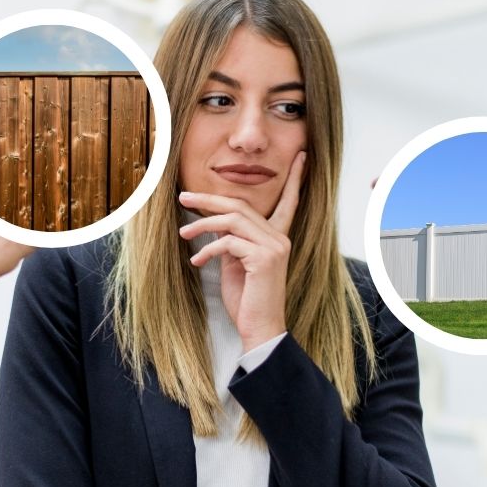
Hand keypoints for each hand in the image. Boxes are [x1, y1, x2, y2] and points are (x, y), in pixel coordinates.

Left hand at [178, 151, 305, 352]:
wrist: (260, 329)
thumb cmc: (248, 299)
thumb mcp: (237, 263)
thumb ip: (233, 240)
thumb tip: (215, 223)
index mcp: (277, 237)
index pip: (289, 201)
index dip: (296, 178)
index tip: (302, 157)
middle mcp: (279, 238)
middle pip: (241, 205)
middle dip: (209, 199)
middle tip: (184, 197)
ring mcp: (273, 247)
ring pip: (233, 219)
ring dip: (203, 223)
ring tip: (183, 232)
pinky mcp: (263, 259)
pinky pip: (228, 243)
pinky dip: (208, 249)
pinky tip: (197, 261)